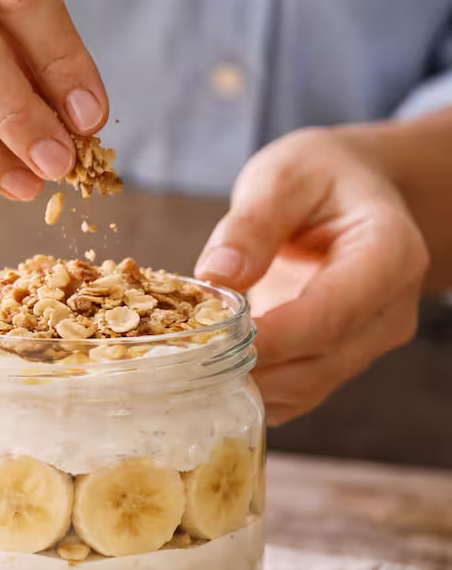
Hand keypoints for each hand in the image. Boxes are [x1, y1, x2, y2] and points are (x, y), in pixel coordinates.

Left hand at [195, 128, 429, 425]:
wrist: (349, 195)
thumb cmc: (319, 178)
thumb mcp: (283, 177)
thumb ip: (253, 223)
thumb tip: (218, 275)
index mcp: (389, 255)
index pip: (331, 315)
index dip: (272, 338)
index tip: (213, 345)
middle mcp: (389, 308)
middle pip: (319, 362)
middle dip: (250, 370)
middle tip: (180, 367)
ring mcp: (368, 341)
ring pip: (306, 387)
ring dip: (246, 386)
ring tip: (184, 372)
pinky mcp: (339, 359)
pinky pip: (296, 392)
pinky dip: (251, 390)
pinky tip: (205, 374)